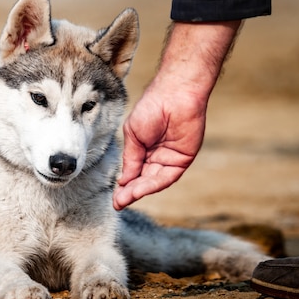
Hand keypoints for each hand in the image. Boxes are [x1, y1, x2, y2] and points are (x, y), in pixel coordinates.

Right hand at [112, 78, 206, 209]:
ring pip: (153, 181)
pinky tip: (138, 189)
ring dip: (139, 191)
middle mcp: (157, 157)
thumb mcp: (133, 135)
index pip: (133, 172)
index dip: (124, 186)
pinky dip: (152, 185)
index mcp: (144, 149)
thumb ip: (131, 158)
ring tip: (124, 199)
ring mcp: (170, 159)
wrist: (174, 95)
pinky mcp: (183, 160)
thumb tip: (124, 180)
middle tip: (118, 203)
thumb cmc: (151, 108)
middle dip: (130, 192)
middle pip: (143, 180)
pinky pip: (166, 177)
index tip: (115, 199)